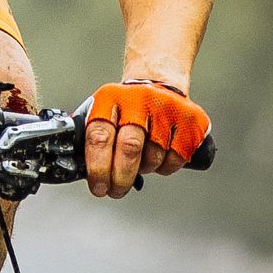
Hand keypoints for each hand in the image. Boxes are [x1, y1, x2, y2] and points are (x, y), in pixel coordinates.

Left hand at [82, 80, 209, 198]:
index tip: (99, 187)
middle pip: (130, 148)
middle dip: (121, 178)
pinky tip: (160, 154)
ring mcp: (167, 108)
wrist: (158, 82)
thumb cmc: (126, 109)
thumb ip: (92, 142)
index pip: (100, 137)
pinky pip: (175, 159)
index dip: (98, 168)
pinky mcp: (190, 120)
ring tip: (141, 160)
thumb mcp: (103, 115)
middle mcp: (139, 100)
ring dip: (145, 169)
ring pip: (153, 157)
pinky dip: (165, 166)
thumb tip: (81, 173)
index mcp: (110, 99)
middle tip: (116, 190)